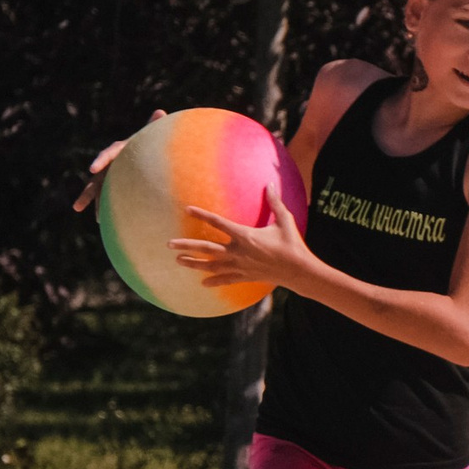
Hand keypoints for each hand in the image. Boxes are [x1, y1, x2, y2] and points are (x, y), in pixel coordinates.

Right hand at [75, 109, 165, 212]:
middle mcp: (111, 163)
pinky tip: (102, 223)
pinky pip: (106, 197)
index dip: (100, 160)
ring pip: (98, 189)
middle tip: (80, 201)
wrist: (144, 154)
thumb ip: (153, 126)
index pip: (109, 153)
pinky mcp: (113, 185)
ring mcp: (110, 175)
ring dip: (92, 201)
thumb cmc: (148, 144)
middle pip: (98, 177)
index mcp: (121, 150)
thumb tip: (161, 111)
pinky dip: (104, 208)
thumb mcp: (150, 136)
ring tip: (89, 216)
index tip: (93, 170)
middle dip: (89, 189)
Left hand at [169, 185, 313, 293]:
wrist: (299, 271)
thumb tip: (270, 184)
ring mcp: (240, 266)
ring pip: (211, 265)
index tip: (187, 210)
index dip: (202, 215)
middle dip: (186, 245)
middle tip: (169, 244)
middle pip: (206, 248)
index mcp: (245, 235)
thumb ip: (274, 202)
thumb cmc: (292, 244)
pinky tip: (202, 283)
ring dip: (193, 263)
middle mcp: (238, 251)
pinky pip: (225, 279)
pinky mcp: (245, 277)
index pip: (218, 222)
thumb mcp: (285, 220)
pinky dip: (213, 281)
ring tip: (178, 261)